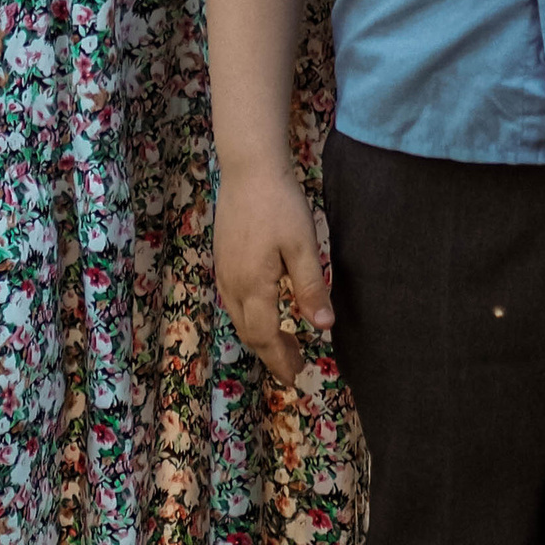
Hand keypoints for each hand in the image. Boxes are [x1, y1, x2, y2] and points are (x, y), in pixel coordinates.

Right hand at [216, 166, 333, 381]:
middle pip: (248, 333)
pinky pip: (232, 301)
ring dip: (259, 336)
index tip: (296, 375)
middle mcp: (233, 285)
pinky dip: (249, 317)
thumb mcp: (303, 246)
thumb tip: (323, 327)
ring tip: (282, 343)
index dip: (280, 360)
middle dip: (270, 353)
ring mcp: (224, 272)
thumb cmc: (280, 205)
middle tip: (293, 365)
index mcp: (254, 287)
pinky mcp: (221, 258)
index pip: (265, 337)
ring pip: (238, 318)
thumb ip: (311, 288)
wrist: (248, 168)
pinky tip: (263, 310)